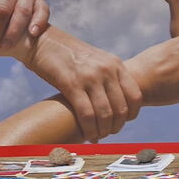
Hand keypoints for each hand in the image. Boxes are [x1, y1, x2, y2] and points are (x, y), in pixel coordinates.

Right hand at [21, 27, 141, 142]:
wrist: (42, 41)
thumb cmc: (69, 56)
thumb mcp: (96, 61)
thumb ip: (109, 77)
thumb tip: (116, 102)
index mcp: (116, 64)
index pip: (135, 96)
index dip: (132, 115)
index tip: (123, 122)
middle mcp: (106, 70)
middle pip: (121, 109)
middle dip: (116, 127)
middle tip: (108, 133)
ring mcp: (90, 77)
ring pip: (105, 115)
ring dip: (102, 131)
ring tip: (97, 136)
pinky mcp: (71, 84)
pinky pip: (86, 114)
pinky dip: (89, 130)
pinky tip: (87, 135)